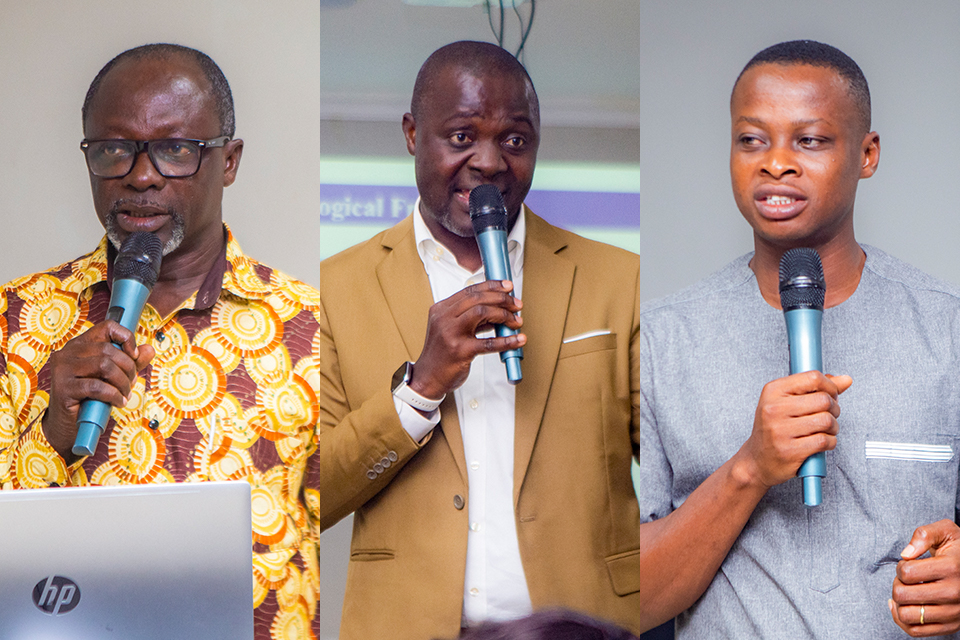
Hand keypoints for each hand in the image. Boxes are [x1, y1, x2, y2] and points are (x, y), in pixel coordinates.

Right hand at [43, 321, 154, 459]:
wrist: (67, 424)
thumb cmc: (91, 398)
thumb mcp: (115, 377)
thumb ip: (131, 362)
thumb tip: (149, 350)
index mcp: (80, 345)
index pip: (107, 327)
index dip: (126, 338)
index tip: (134, 355)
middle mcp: (67, 352)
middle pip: (108, 349)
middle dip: (128, 368)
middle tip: (131, 383)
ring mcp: (62, 370)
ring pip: (104, 366)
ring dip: (122, 383)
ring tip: (124, 394)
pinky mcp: (63, 388)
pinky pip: (97, 387)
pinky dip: (113, 395)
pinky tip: (118, 402)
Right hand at [410, 280, 524, 398]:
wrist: (428, 378)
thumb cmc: (441, 354)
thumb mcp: (451, 330)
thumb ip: (471, 319)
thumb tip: (498, 310)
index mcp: (441, 309)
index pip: (470, 290)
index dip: (492, 286)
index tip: (507, 287)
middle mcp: (444, 318)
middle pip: (478, 298)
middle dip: (502, 299)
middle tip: (517, 305)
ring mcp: (451, 334)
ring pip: (482, 312)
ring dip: (504, 315)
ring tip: (516, 321)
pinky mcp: (460, 351)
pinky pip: (489, 343)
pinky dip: (507, 340)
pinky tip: (518, 339)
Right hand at [734, 371, 850, 488]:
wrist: (757, 461)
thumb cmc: (773, 430)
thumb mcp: (786, 403)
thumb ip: (815, 389)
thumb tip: (845, 380)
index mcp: (772, 391)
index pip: (812, 378)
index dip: (830, 386)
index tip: (831, 394)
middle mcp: (774, 409)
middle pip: (824, 400)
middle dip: (834, 409)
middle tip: (828, 415)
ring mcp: (781, 430)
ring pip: (827, 421)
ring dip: (833, 427)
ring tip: (825, 430)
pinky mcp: (790, 450)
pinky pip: (824, 441)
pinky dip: (830, 442)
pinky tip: (821, 442)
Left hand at [890, 520, 959, 635]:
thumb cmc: (958, 550)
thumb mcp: (945, 531)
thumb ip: (924, 535)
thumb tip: (906, 553)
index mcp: (951, 568)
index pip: (907, 572)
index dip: (900, 566)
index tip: (908, 563)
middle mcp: (954, 593)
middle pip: (902, 595)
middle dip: (897, 583)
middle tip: (906, 579)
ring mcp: (953, 612)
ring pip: (907, 615)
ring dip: (899, 602)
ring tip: (907, 592)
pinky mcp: (951, 625)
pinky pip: (916, 631)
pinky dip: (902, 620)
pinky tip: (903, 606)